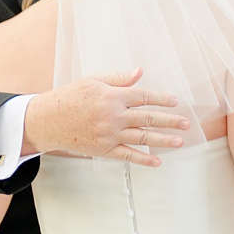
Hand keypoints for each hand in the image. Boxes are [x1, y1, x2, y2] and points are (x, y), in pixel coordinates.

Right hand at [24, 68, 189, 165]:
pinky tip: (157, 161)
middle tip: (186, 123)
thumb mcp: (93, 81)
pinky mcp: (103, 149)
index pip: (144, 97)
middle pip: (148, 118)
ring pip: (142, 138)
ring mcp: (109, 135)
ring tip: (180, 141)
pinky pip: (127, 155)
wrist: (47, 120)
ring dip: (163, 140)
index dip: (162, 99)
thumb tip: (140, 72)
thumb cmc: (70, 97)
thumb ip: (119, 78)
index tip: (175, 101)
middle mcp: (113, 116)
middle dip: (170, 121)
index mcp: (112, 97)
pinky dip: (143, 159)